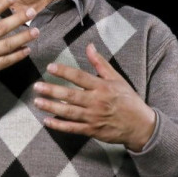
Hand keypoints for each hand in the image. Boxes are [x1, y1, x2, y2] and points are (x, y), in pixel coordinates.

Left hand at [33, 43, 155, 151]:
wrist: (141, 126)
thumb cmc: (128, 100)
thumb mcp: (117, 79)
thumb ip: (100, 63)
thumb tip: (89, 46)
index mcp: (102, 87)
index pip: (80, 77)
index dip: (64, 72)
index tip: (50, 67)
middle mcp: (97, 102)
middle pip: (71, 95)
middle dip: (52, 91)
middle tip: (36, 86)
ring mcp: (93, 117)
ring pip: (69, 112)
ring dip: (52, 107)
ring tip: (37, 101)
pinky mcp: (92, 130)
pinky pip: (73, 128)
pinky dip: (59, 125)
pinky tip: (46, 121)